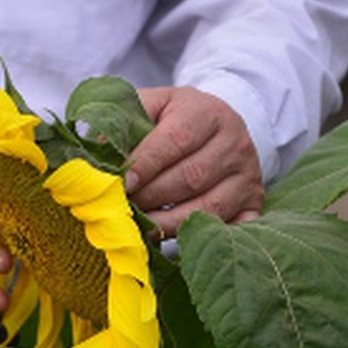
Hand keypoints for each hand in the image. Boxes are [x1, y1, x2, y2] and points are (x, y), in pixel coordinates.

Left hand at [127, 87, 263, 236]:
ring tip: (137, 225)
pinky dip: (199, 238)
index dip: (146, 163)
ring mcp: (248, 175)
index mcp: (207, 112)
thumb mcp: (148, 108)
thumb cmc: (169, 119)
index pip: (177, 139)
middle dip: (151, 196)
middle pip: (191, 177)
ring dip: (166, 222)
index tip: (122, 182)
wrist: (213, 126)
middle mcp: (235, 141)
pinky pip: (229, 228)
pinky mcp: (252, 202)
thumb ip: (121, 125)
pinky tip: (170, 239)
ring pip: (207, 207)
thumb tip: (95, 161)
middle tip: (122, 207)